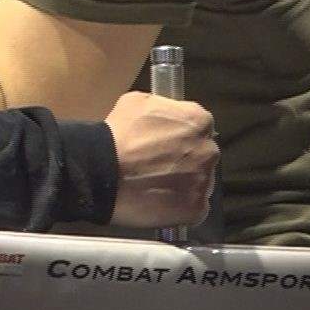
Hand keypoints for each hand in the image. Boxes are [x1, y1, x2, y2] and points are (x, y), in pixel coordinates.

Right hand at [103, 90, 218, 227]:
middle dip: (185, 159)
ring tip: (155, 184)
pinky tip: (158, 201)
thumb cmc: (116, 136)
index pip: (200, 127)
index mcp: (198, 120)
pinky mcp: (196, 208)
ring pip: (200, 182)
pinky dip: (180, 206)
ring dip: (183, 183)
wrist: (101, 171)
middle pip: (203, 154)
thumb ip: (162, 107)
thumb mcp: (137, 102)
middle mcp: (208, 150)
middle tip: (158, 164)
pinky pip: (194, 208)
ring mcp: (203, 181)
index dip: (180, 134)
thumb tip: (164, 115)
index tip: (166, 142)